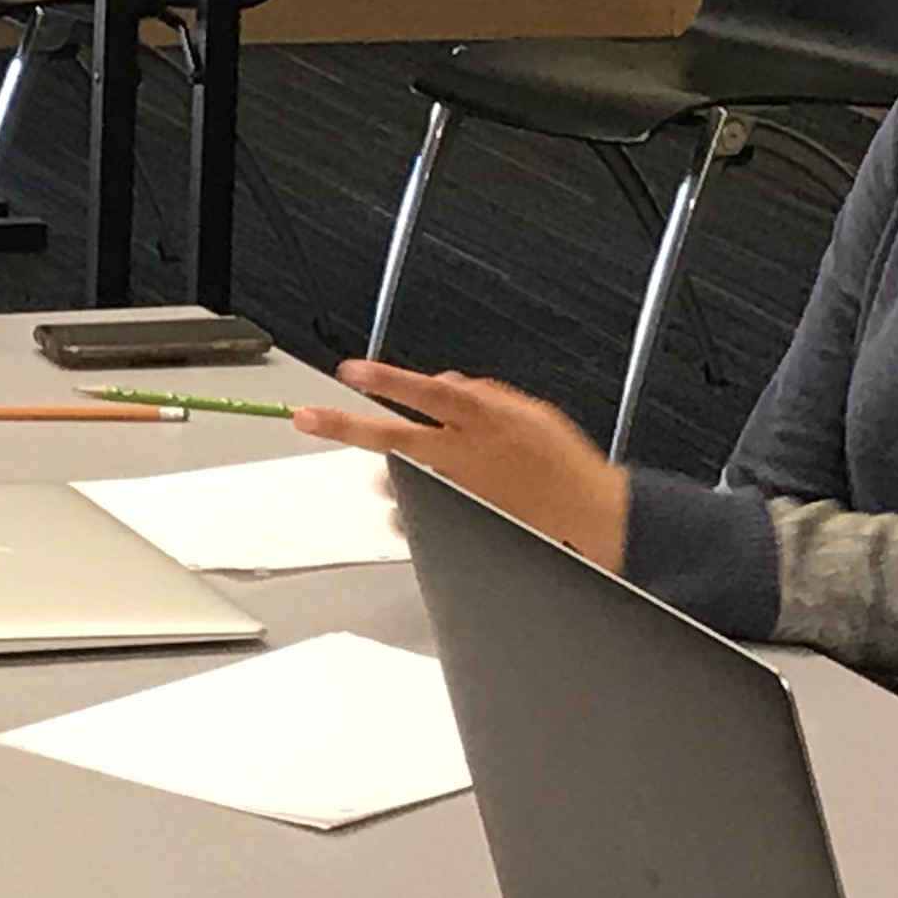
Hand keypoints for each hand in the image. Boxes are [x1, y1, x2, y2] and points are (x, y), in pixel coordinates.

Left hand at [291, 359, 628, 570]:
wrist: (591, 519)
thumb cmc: (564, 467)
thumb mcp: (530, 413)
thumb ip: (484, 395)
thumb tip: (444, 384)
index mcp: (486, 420)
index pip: (426, 393)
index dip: (385, 381)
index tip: (351, 371)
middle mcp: (465, 456)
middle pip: (392, 436)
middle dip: (344, 425)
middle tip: (305, 417)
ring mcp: (455, 493)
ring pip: (399, 477)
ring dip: (392, 471)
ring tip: (398, 472)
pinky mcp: (455, 525)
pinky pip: (415, 514)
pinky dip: (411, 505)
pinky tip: (420, 503)